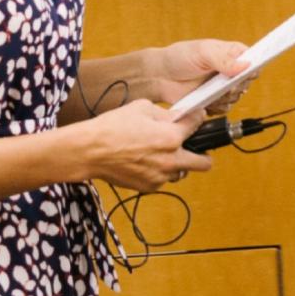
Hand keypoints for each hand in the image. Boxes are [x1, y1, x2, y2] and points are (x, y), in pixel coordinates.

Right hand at [75, 99, 211, 190]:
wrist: (91, 151)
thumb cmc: (112, 127)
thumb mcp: (141, 108)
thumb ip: (165, 113)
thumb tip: (178, 116)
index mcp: (172, 137)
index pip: (198, 126)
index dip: (198, 119)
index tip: (195, 118)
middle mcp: (171, 160)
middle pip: (204, 164)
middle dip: (202, 153)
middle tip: (192, 146)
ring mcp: (161, 177)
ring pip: (181, 173)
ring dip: (176, 164)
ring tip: (159, 154)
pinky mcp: (149, 187)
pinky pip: (162, 180)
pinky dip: (158, 172)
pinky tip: (143, 162)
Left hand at [147, 39, 253, 116]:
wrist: (160, 76)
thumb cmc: (179, 57)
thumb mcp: (201, 52)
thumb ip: (223, 59)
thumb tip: (245, 65)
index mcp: (232, 53)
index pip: (253, 59)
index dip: (255, 66)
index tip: (250, 72)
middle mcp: (231, 70)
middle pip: (247, 82)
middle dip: (236, 85)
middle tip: (224, 84)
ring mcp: (223, 87)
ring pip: (237, 97)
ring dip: (224, 97)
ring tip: (209, 91)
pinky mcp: (215, 101)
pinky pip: (224, 108)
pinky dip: (216, 107)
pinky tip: (204, 100)